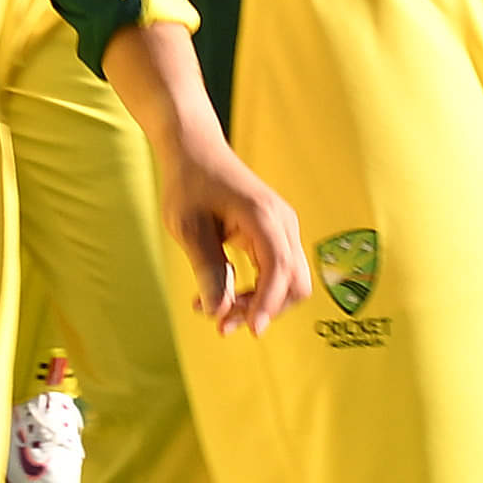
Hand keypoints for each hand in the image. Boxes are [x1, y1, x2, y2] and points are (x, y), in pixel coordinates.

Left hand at [159, 125, 305, 333]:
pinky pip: (277, 271)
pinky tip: (221, 296)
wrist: (195, 151)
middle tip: (222, 324)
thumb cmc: (189, 183)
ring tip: (216, 313)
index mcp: (263, 216)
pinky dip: (256, 290)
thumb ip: (207, 268)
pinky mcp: (275, 234)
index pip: (279, 269)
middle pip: (294, 282)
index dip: (267, 304)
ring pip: (289, 281)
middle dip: (264, 309)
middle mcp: (283, 223)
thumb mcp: (187, 228)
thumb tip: (219, 311)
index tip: (250, 331)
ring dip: (259, 303)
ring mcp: (283, 228)